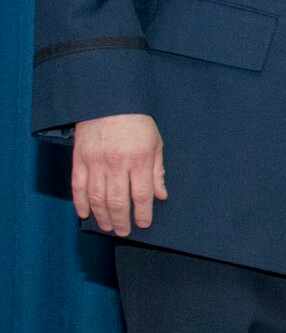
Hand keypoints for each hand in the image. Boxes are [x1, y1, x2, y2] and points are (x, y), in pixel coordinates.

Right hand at [72, 113, 166, 235]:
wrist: (108, 101)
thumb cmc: (137, 123)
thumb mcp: (155, 144)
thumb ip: (157, 171)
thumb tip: (160, 195)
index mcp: (138, 160)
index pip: (141, 195)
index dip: (142, 213)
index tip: (143, 223)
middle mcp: (116, 164)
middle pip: (117, 200)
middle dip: (121, 220)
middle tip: (123, 231)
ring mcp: (95, 162)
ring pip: (96, 197)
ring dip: (101, 215)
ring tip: (107, 226)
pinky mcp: (79, 159)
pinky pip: (78, 186)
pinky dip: (80, 202)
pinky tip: (85, 213)